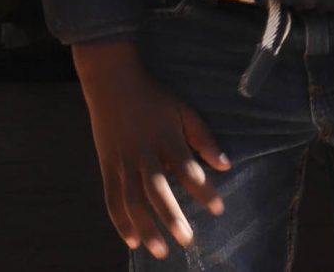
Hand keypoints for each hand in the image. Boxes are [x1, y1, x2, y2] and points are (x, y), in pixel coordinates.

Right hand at [71, 39, 229, 258]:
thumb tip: (225, 165)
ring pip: (132, 199)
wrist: (111, 82)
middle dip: (171, 216)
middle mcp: (142, 153)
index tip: (218, 209)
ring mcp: (122, 161)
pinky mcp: (107, 166)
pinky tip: (132, 241)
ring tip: (160, 251)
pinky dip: (120, 221)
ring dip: (146, 227)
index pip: (186, 168)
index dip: (203, 190)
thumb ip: (202, 137)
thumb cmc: (152, 98)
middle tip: (187, 239)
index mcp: (165, 138)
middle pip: (156, 189)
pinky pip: (112, 198)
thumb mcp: (182, 110)